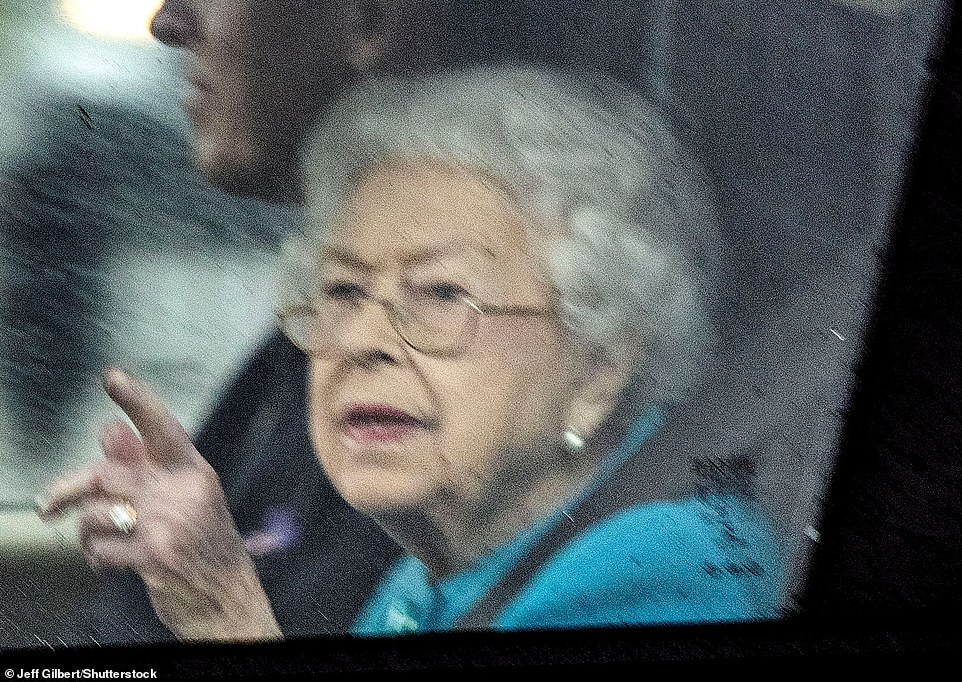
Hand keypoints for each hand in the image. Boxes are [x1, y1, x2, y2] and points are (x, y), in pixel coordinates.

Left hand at [38, 368, 281, 641]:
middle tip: (50, 504)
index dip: (137, 401)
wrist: (229, 596)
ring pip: (98, 511)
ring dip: (86, 530)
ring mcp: (172, 523)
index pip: (162, 427)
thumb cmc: (205, 545)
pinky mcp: (157, 555)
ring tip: (94, 540)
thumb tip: (110, 430)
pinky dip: (96, 556)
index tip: (113, 378)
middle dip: (70, 488)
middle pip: (109, 473)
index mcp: (193, 472)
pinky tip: (107, 561)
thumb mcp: (185, 499)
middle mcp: (185, 491)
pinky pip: (102, 547)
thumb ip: (147, 465)